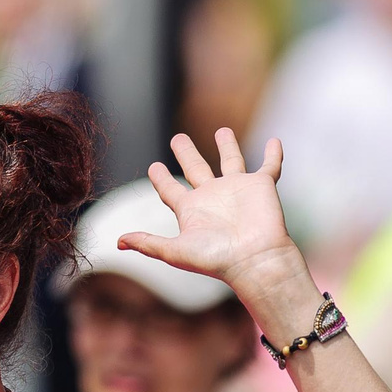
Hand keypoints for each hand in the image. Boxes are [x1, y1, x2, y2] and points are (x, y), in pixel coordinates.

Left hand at [129, 131, 317, 335]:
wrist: (254, 261)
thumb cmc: (216, 259)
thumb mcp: (175, 251)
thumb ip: (147, 243)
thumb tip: (117, 242)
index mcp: (191, 210)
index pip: (170, 190)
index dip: (161, 179)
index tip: (153, 167)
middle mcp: (212, 197)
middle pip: (195, 168)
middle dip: (187, 152)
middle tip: (178, 138)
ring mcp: (237, 190)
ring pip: (231, 161)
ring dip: (228, 145)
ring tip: (222, 130)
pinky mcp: (261, 186)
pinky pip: (269, 166)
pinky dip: (273, 154)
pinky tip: (274, 140)